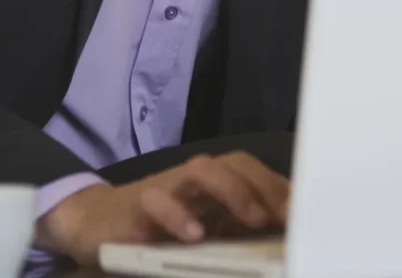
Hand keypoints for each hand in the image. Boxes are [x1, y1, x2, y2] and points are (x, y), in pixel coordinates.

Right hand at [35, 152, 289, 264]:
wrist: (95, 223)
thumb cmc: (158, 227)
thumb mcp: (202, 228)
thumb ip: (233, 227)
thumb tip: (282, 239)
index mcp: (214, 186)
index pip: (252, 171)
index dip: (279, 187)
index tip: (306, 213)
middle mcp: (194, 181)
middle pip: (234, 163)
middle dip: (264, 186)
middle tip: (287, 216)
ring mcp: (166, 189)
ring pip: (201, 170)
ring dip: (231, 190)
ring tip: (253, 219)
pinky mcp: (136, 208)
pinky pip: (156, 202)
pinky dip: (176, 215)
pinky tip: (194, 235)